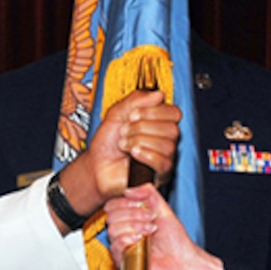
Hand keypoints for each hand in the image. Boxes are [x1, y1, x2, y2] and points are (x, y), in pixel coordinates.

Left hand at [53, 90, 180, 228]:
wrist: (96, 166)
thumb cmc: (106, 143)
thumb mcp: (117, 112)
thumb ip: (137, 99)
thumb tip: (160, 94)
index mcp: (159, 124)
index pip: (174, 113)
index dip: (154, 111)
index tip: (132, 115)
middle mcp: (165, 140)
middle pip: (172, 129)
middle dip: (142, 127)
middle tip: (124, 131)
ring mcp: (164, 158)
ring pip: (168, 146)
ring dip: (139, 141)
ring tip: (124, 145)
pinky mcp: (160, 175)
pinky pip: (164, 163)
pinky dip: (146, 155)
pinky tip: (133, 154)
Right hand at [104, 184, 225, 269]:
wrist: (181, 260)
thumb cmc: (174, 240)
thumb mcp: (163, 208)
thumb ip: (148, 193)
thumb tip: (128, 190)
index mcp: (129, 218)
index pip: (112, 205)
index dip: (124, 202)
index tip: (141, 204)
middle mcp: (123, 231)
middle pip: (111, 216)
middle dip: (133, 214)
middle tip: (150, 217)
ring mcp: (122, 245)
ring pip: (113, 229)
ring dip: (134, 226)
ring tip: (149, 230)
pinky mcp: (122, 259)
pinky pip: (115, 245)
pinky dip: (128, 239)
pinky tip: (140, 239)